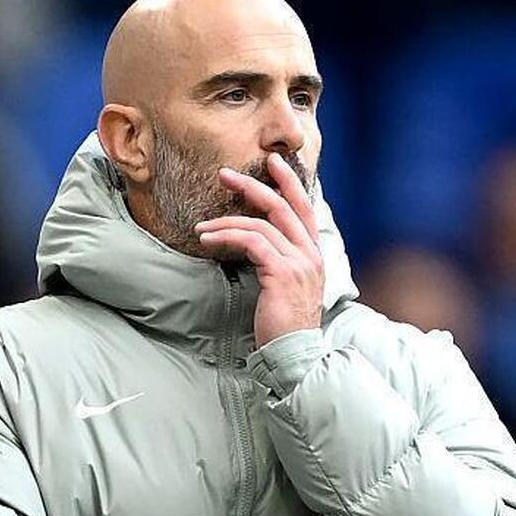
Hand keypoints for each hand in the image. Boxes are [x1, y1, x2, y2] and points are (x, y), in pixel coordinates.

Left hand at [195, 153, 323, 346]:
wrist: (295, 354)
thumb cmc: (284, 326)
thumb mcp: (286, 289)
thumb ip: (278, 264)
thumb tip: (256, 245)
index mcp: (314, 256)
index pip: (303, 208)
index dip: (289, 182)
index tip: (272, 161)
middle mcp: (311, 254)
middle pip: (283, 205)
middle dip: (253, 185)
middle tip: (225, 174)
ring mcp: (299, 263)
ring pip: (262, 223)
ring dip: (226, 220)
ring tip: (201, 227)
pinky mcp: (282, 273)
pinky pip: (251, 241)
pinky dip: (226, 236)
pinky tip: (208, 240)